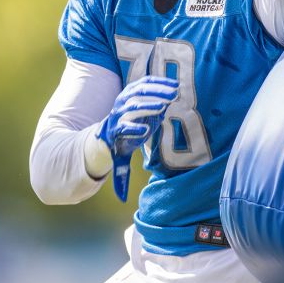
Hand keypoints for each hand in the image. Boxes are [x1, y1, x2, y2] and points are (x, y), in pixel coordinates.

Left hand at [97, 76, 178, 201]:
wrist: (109, 127)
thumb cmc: (119, 146)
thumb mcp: (119, 162)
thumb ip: (120, 179)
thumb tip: (122, 199)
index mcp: (116, 130)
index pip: (122, 129)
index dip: (132, 130)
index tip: (145, 132)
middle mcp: (119, 112)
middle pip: (131, 106)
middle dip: (147, 105)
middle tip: (164, 104)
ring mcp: (124, 98)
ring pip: (138, 90)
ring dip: (156, 90)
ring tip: (174, 92)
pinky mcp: (132, 89)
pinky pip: (144, 83)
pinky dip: (158, 82)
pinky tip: (174, 84)